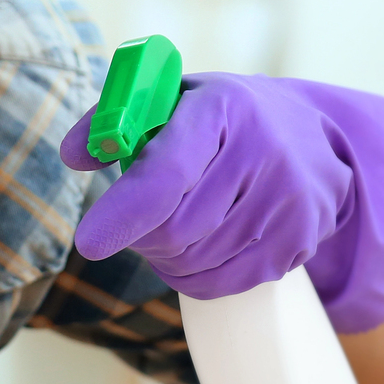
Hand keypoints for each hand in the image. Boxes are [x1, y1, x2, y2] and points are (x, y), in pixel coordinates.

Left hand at [60, 73, 383, 333]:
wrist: (311, 134)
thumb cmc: (217, 118)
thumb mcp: (168, 99)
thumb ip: (110, 123)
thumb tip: (73, 156)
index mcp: (221, 109)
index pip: (166, 175)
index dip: (124, 213)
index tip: (89, 244)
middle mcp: (263, 152)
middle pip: (175, 231)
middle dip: (139, 233)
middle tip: (138, 218)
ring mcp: (289, 199)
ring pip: (194, 262)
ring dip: (165, 255)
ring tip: (175, 221)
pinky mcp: (301, 238)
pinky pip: (221, 283)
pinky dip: (191, 275)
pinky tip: (197, 246)